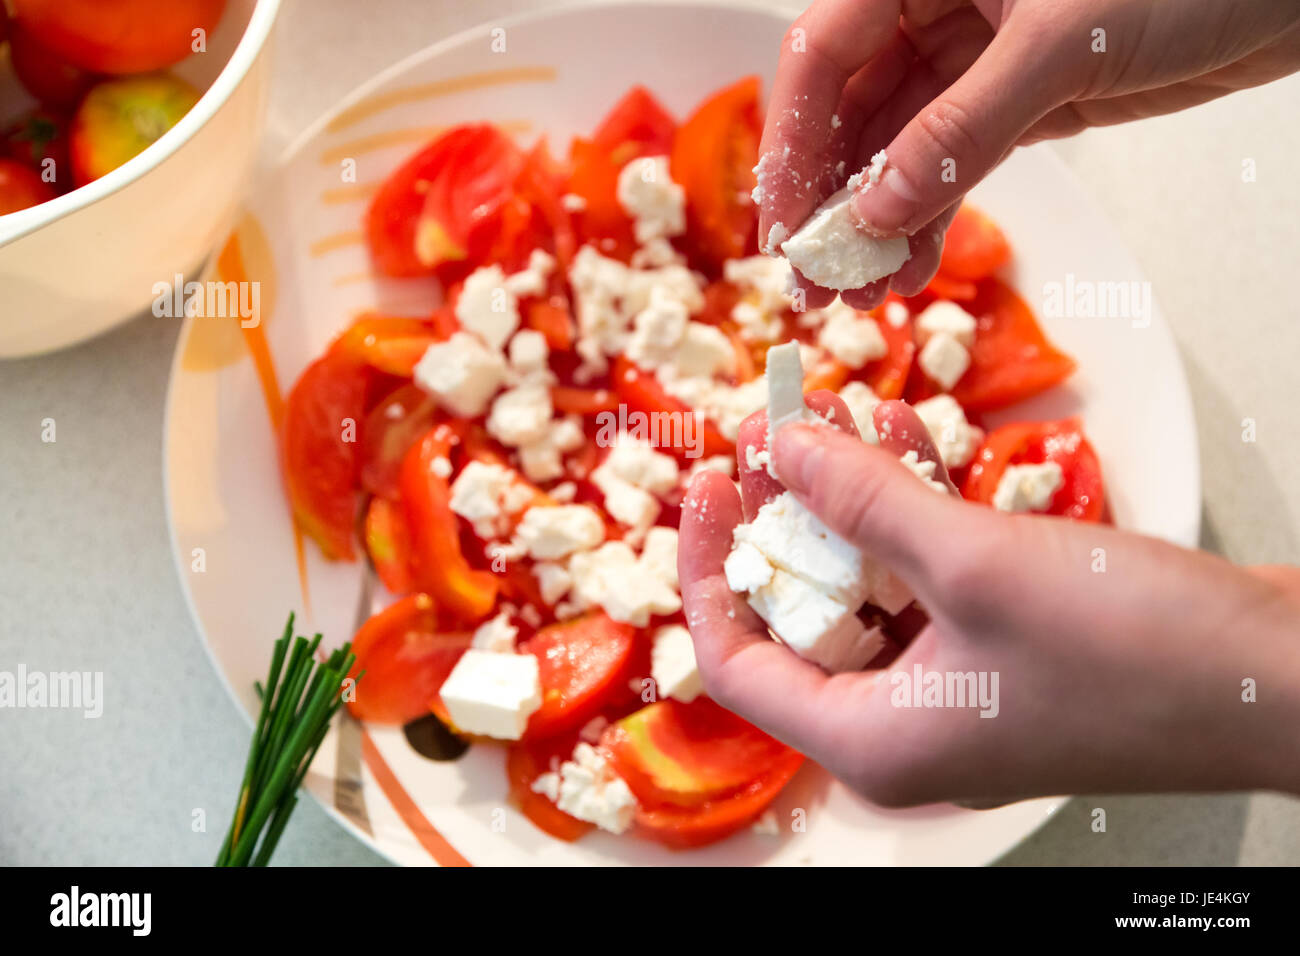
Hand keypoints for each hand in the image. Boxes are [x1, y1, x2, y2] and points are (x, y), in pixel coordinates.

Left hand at [679, 393, 1299, 806]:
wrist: (1288, 679)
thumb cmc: (1140, 652)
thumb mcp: (977, 564)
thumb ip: (863, 501)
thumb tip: (779, 447)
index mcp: (873, 743)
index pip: (735, 659)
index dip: (705, 564)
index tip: (710, 480)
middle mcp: (901, 729)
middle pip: (798, 614)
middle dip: (785, 516)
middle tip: (776, 433)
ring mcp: (952, 693)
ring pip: (863, 588)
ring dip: (852, 503)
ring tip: (839, 416)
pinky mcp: (997, 655)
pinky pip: (923, 583)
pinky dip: (910, 518)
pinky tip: (906, 444)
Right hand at [757, 0, 1299, 308]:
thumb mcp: (1060, 44)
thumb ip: (960, 130)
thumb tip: (878, 211)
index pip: (823, 52)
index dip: (795, 142)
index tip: (786, 223)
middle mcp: (935, 4)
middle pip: (851, 108)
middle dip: (829, 198)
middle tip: (811, 277)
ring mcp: (974, 55)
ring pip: (897, 147)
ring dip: (876, 222)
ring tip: (858, 291)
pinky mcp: (1015, 98)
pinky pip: (951, 164)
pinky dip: (931, 217)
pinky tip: (910, 266)